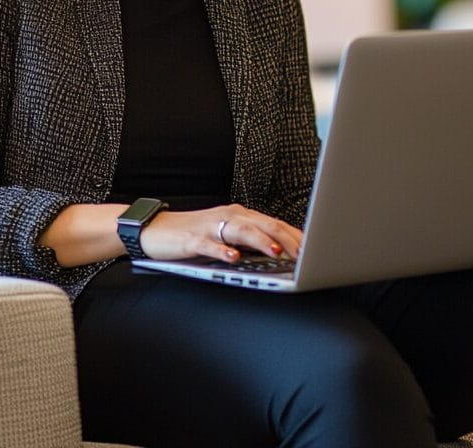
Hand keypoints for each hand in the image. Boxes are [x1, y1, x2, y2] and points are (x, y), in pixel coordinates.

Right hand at [137, 204, 302, 263]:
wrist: (156, 229)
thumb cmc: (195, 234)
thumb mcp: (227, 235)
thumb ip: (251, 241)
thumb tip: (281, 253)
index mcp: (241, 215)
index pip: (274, 223)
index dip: (296, 235)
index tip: (316, 248)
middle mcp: (230, 216)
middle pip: (263, 224)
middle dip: (287, 238)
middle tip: (305, 253)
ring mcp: (211, 227)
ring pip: (241, 230)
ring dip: (260, 240)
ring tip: (276, 251)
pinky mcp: (193, 240)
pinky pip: (210, 245)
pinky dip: (223, 251)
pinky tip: (234, 258)